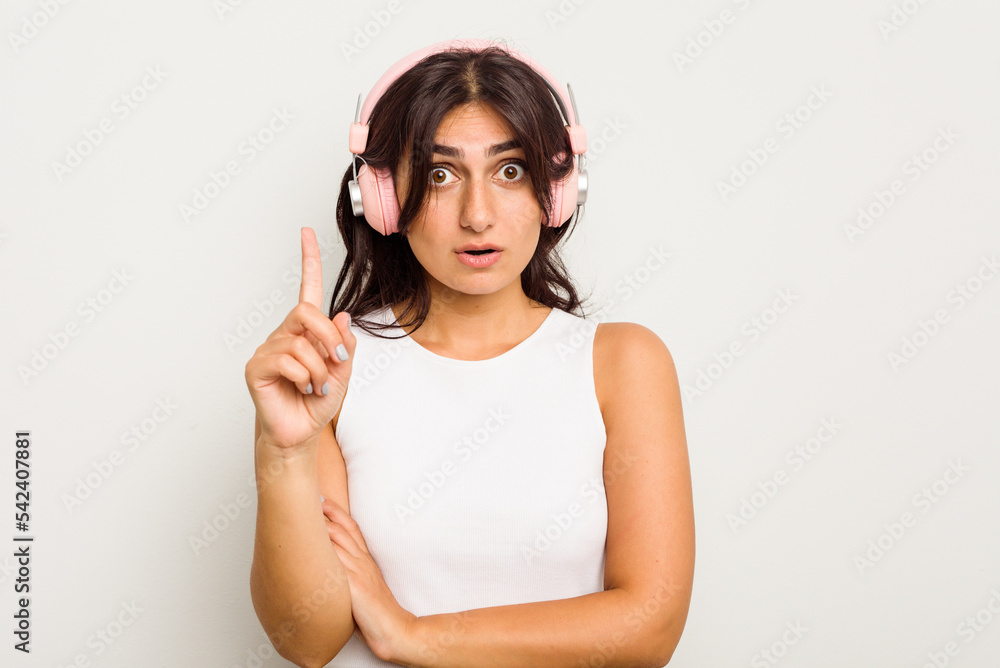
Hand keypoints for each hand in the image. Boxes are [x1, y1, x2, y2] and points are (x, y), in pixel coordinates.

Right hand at [245, 227, 356, 450]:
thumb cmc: (317, 403)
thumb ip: (344, 345)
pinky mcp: (257, 368)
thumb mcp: (342, 372)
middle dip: (330, 338)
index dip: (308, 260)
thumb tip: (342, 317)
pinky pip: (288, 361)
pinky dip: (305, 378)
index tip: (306, 232)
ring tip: (317, 388)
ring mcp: (268, 349)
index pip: (306, 288)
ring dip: (319, 370)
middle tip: (338, 363)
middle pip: (307, 313)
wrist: (300, 434)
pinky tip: (302, 390)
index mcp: (306, 331)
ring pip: (301, 343)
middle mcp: (284, 334)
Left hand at [321, 497, 417, 662]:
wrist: (395, 629)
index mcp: (366, 560)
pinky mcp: (354, 586)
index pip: (352, 528)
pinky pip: (336, 564)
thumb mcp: (365, 586)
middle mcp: (363, 561)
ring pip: (338, 540)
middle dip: (325, 512)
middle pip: (342, 528)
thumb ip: (351, 574)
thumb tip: (330, 569)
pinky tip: (307, 545)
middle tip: (307, 497)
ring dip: (320, 526)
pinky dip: (322, 552)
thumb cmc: (377, 612)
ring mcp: (358, 572)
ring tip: (303, 513)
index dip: (337, 512)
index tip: (323, 499)